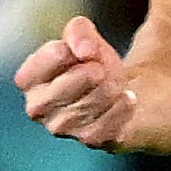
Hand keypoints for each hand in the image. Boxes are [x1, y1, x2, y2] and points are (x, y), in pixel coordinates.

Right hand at [14, 16, 154, 147]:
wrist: (140, 96)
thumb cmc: (103, 66)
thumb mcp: (89, 41)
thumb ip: (79, 31)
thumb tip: (82, 41)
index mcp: (32, 81)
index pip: (30, 73)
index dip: (58, 57)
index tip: (88, 48)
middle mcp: (43, 109)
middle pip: (53, 96)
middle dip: (83, 76)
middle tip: (102, 68)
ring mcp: (68, 128)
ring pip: (80, 112)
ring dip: (105, 90)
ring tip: (120, 81)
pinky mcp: (97, 140)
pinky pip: (104, 130)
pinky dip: (120, 110)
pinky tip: (130, 97)